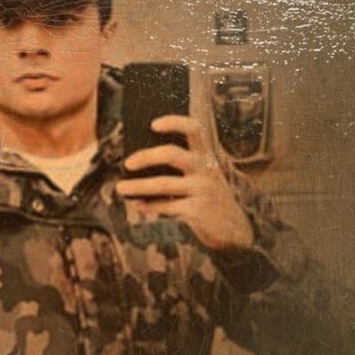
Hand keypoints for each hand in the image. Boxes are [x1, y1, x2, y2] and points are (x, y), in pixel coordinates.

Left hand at [116, 115, 253, 250]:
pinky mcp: (198, 210)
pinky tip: (136, 205)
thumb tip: (139, 165)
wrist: (234, 231)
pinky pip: (166, 206)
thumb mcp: (202, 179)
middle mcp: (206, 169)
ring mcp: (203, 190)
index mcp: (207, 156)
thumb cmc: (209, 199)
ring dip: (138, 186)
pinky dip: (148, 206)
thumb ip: (181, 169)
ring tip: (120, 188)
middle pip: (171, 154)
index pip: (195, 129)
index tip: (153, 124)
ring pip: (163, 184)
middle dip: (146, 157)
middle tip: (127, 163)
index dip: (175, 122)